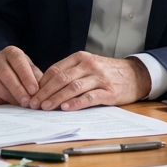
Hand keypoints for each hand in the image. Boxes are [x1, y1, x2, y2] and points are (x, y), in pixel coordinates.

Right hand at [0, 46, 42, 105]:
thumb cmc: (16, 70)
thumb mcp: (28, 68)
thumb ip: (35, 77)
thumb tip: (43, 90)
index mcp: (11, 52)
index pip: (19, 62)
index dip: (27, 77)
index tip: (34, 91)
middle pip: (5, 74)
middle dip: (18, 90)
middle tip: (27, 102)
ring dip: (8, 96)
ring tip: (19, 105)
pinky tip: (6, 104)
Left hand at [28, 52, 151, 110]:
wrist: (136, 74)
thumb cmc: (107, 72)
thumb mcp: (88, 65)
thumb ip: (70, 72)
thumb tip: (46, 87)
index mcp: (80, 58)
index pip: (55, 70)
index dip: (41, 83)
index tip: (31, 94)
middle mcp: (89, 65)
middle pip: (61, 78)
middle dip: (45, 92)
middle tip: (34, 104)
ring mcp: (99, 78)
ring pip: (73, 87)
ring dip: (56, 98)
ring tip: (45, 107)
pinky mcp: (109, 92)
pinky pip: (89, 97)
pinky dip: (76, 103)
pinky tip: (66, 108)